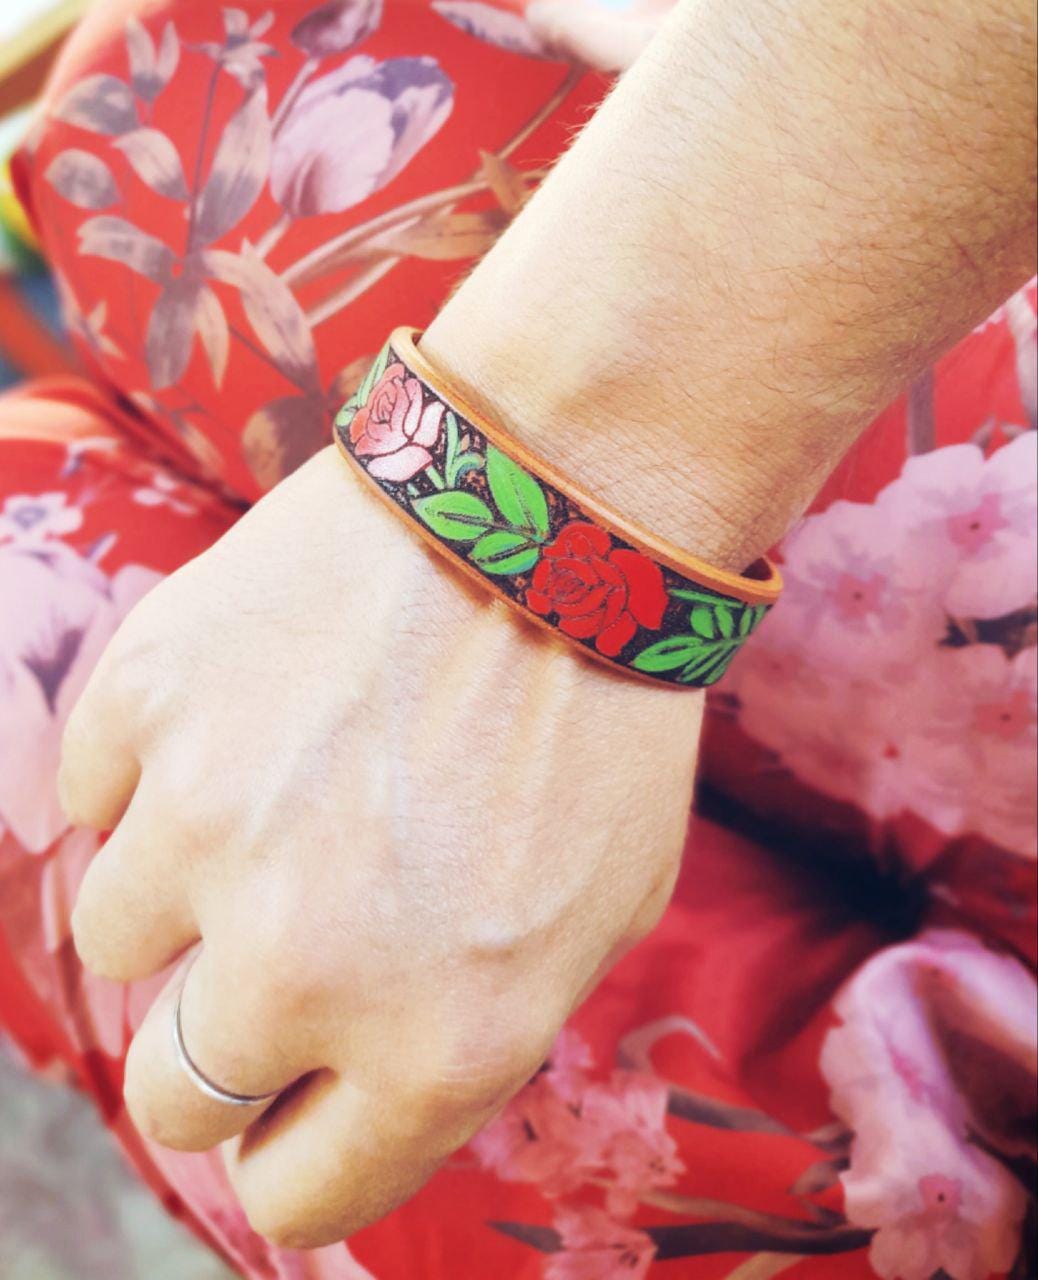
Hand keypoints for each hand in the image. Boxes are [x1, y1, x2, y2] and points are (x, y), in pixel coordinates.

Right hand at [62, 445, 701, 1245]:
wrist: (554, 511)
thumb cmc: (599, 715)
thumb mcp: (596, 917)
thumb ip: (466, 1031)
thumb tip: (346, 1081)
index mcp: (441, 1043)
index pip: (296, 1194)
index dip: (291, 1154)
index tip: (289, 1105)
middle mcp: (305, 967)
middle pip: (176, 1096)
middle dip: (216, 1045)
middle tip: (265, 951)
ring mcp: (205, 830)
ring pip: (113, 940)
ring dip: (182, 889)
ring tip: (273, 793)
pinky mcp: (147, 704)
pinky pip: (95, 793)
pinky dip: (154, 770)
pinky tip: (247, 711)